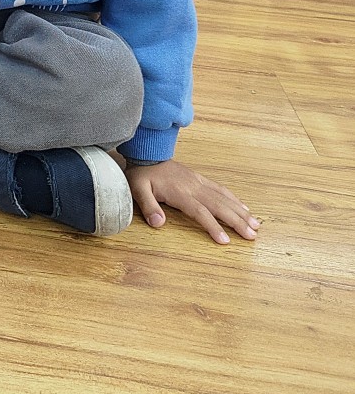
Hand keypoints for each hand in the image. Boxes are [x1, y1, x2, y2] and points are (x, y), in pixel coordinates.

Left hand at [125, 159, 259, 244]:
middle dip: (237, 221)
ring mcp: (199, 182)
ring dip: (241, 212)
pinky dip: (235, 199)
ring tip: (256, 225)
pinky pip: (221, 189)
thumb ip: (148, 206)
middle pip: (219, 206)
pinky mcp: (200, 178)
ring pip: (224, 198)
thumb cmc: (142, 174)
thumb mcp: (137, 190)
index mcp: (180, 192)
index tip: (225, 241)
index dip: (213, 226)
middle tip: (252, 236)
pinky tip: (244, 208)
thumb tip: (158, 223)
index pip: (200, 212)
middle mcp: (194, 187)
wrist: (147, 152)